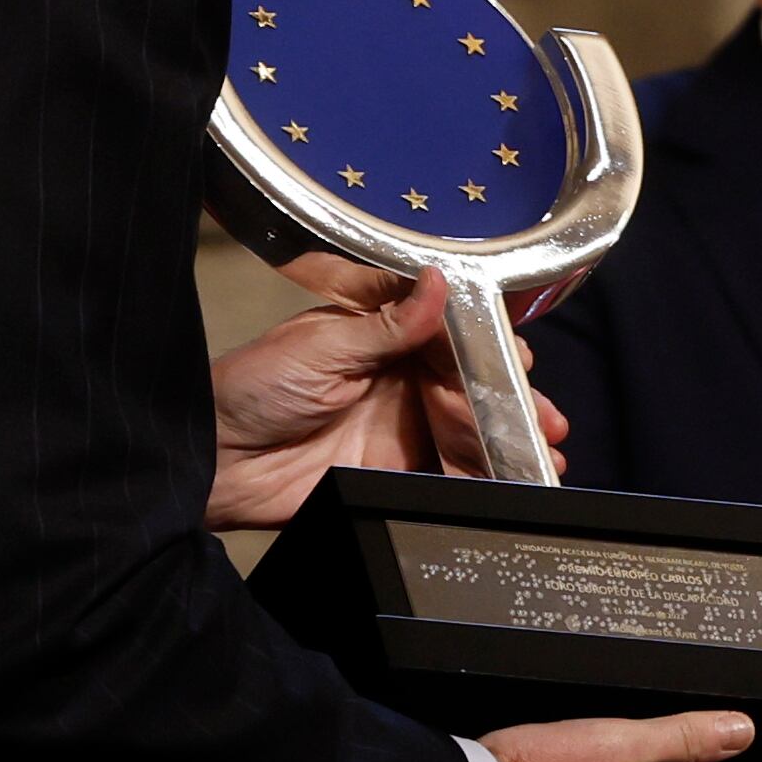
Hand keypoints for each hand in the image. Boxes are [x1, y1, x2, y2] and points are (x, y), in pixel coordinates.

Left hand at [205, 258, 565, 530]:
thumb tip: (442, 282)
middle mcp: (400, 374)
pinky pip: (451, 470)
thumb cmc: (254, 387)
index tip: (517, 357)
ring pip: (472, 426)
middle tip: (544, 418)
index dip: (491, 342)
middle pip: (474, 381)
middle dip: (514, 397)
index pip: (452, 328)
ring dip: (512, 437)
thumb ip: (389, 323)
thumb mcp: (322, 344)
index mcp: (383, 331)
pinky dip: (486, 475)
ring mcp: (402, 423)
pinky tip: (516, 480)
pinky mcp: (396, 469)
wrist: (215, 460)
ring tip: (546, 453)